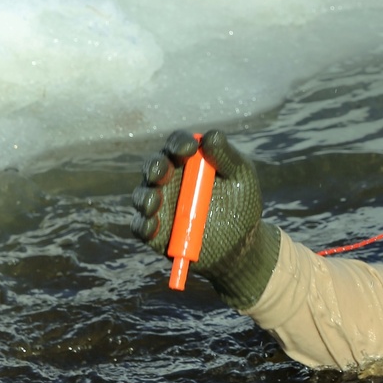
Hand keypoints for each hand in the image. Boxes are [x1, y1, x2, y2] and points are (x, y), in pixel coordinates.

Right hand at [130, 129, 279, 308]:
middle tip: (162, 173)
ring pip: (142, 195)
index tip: (190, 148)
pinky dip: (144, 226)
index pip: (177, 144)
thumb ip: (227, 157)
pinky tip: (153, 226)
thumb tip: (210, 137)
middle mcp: (168, 179)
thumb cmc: (241, 204)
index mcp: (189, 161)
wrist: (239, 245)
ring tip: (155, 201)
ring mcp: (159, 205)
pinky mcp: (154, 232)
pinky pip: (141, 227)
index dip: (180, 143)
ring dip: (145, 197)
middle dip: (155, 167)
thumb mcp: (241, 178)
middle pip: (154, 166)